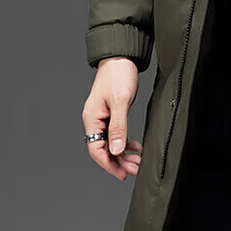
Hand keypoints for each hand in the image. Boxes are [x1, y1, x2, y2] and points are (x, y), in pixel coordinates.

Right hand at [82, 57, 142, 180]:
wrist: (121, 57)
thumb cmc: (119, 75)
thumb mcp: (121, 101)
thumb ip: (118, 127)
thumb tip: (117, 150)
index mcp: (92, 118)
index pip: (96, 149)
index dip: (109, 164)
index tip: (123, 174)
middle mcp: (94, 119)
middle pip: (103, 149)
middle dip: (119, 161)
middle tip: (135, 170)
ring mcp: (102, 117)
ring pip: (111, 143)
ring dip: (123, 154)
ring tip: (138, 162)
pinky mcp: (111, 113)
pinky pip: (115, 134)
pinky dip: (125, 142)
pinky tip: (136, 147)